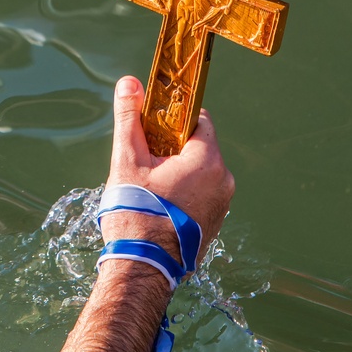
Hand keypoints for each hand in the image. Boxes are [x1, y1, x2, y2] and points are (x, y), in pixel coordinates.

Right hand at [102, 75, 234, 267]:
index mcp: (208, 160)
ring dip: (177, 173)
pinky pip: (202, 196)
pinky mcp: (216, 224)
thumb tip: (129, 82)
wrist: (142, 269)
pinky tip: (160, 206)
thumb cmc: (135, 213)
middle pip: (199, 147)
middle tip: (144, 162)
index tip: (153, 128)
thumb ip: (131, 118)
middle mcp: (224, 181)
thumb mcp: (127, 160)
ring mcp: (223, 205)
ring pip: (200, 173)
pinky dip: (184, 194)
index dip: (174, 119)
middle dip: (172, 149)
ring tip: (149, 188)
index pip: (198, 120)